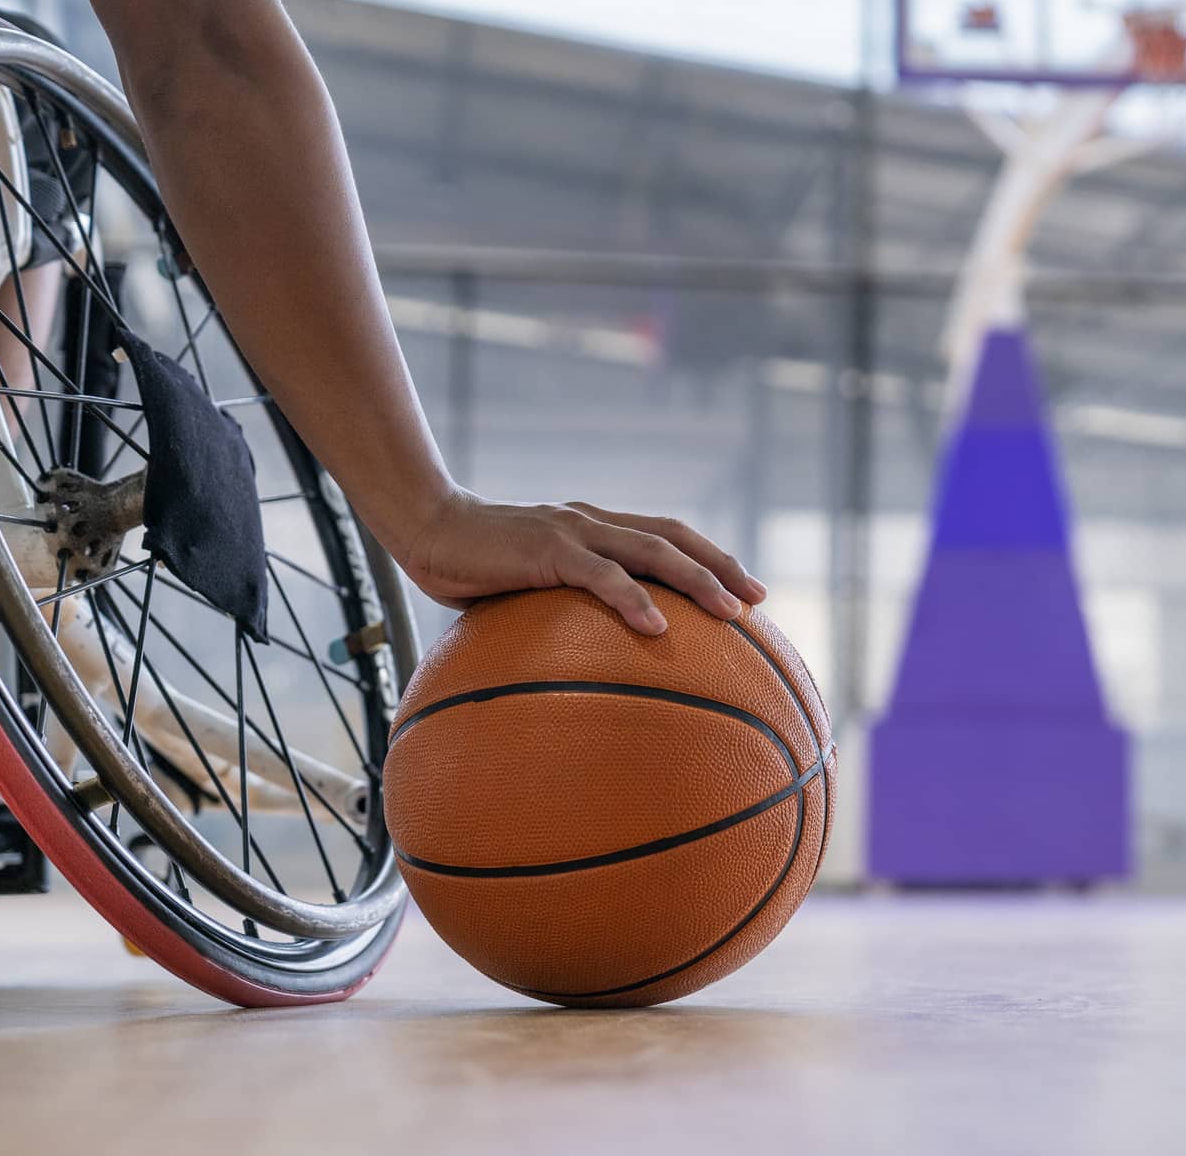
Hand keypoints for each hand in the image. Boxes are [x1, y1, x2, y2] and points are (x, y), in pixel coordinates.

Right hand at [392, 489, 765, 633]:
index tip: (747, 590)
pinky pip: (601, 576)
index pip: (666, 535)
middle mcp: (593, 523)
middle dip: (721, 566)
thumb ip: (561, 610)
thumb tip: (585, 663)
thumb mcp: (528, 588)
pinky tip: (658, 628)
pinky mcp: (548, 549)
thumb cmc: (475, 566)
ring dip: (696, 580)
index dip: (710, 557)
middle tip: (759, 600)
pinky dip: (633, 600)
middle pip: (674, 537)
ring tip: (729, 612)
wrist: (426, 529)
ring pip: (651, 550)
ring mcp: (573, 532)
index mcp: (594, 528)